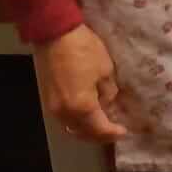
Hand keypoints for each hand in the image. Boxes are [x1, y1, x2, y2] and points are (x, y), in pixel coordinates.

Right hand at [33, 25, 126, 144]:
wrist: (55, 36)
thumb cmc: (85, 50)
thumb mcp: (105, 70)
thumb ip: (108, 93)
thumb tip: (108, 105)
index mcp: (82, 106)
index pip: (99, 128)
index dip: (113, 133)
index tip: (124, 132)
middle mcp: (65, 113)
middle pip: (83, 133)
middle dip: (99, 136)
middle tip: (114, 132)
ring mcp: (53, 108)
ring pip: (71, 128)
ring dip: (86, 131)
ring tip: (102, 126)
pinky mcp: (47, 101)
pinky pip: (64, 120)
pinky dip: (77, 122)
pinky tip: (87, 116)